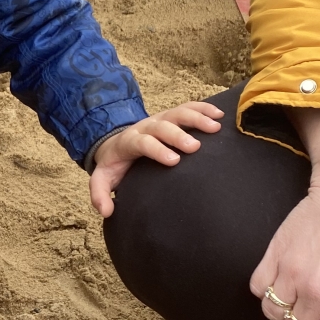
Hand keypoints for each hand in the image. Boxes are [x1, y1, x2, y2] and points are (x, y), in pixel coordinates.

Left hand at [89, 101, 223, 216]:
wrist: (115, 144)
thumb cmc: (114, 165)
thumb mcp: (102, 180)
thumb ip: (99, 194)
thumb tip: (107, 211)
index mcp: (128, 142)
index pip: (142, 143)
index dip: (157, 149)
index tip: (174, 161)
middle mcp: (145, 127)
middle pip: (162, 126)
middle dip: (178, 135)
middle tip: (195, 147)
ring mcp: (159, 120)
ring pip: (177, 114)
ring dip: (196, 118)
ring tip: (215, 128)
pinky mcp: (170, 117)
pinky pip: (188, 108)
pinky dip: (203, 109)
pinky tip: (220, 115)